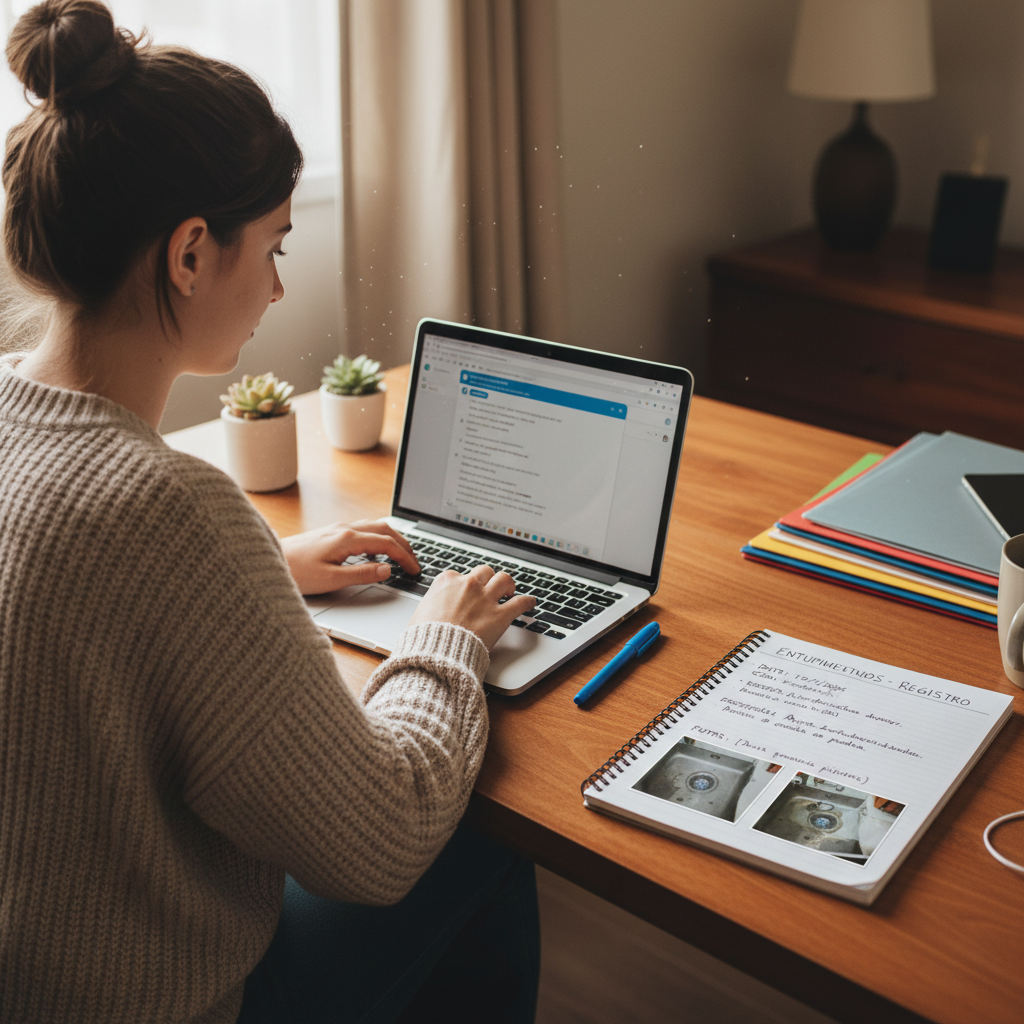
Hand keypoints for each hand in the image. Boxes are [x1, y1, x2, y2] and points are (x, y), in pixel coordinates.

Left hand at [281, 519, 419, 594]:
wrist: (268, 560)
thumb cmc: (297, 573)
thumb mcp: (332, 580)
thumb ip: (362, 575)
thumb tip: (388, 570)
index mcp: (348, 539)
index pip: (387, 544)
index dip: (405, 557)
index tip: (415, 570)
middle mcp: (345, 529)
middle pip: (385, 530)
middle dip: (404, 545)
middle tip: (415, 561)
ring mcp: (338, 529)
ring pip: (375, 527)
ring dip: (392, 539)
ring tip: (402, 555)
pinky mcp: (331, 533)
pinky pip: (363, 530)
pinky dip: (378, 538)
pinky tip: (375, 553)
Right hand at [409, 564, 535, 649]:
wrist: (436, 651)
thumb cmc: (424, 637)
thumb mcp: (419, 614)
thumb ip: (431, 606)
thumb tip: (430, 611)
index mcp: (447, 582)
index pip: (460, 575)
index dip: (465, 584)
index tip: (467, 591)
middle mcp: (468, 585)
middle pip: (484, 572)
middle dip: (488, 579)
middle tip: (491, 587)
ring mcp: (485, 599)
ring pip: (504, 580)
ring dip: (508, 584)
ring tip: (510, 591)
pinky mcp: (500, 615)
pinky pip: (520, 603)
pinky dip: (527, 602)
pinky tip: (530, 603)